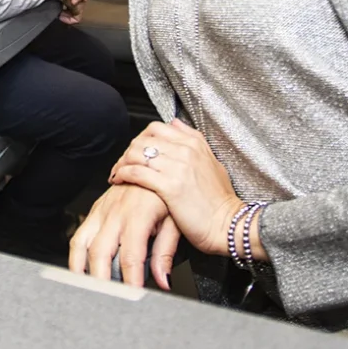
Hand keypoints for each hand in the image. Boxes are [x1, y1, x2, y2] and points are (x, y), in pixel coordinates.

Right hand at [69, 183, 180, 289]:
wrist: (153, 166)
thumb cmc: (165, 193)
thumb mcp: (174, 221)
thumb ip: (166, 253)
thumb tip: (164, 280)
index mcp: (138, 216)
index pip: (131, 257)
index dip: (130, 281)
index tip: (133, 297)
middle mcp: (115, 213)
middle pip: (101, 253)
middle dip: (101, 280)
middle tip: (107, 299)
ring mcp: (102, 211)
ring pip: (82, 244)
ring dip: (81, 269)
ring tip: (86, 289)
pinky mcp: (95, 210)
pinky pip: (78, 235)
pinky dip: (75, 256)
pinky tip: (79, 271)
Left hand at [110, 120, 252, 259]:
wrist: (229, 225)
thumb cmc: (220, 200)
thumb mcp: (212, 162)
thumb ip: (193, 140)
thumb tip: (175, 123)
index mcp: (194, 143)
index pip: (157, 128)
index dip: (140, 139)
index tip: (135, 152)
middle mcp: (185, 150)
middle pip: (143, 139)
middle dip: (128, 151)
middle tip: (122, 164)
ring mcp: (177, 167)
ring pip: (137, 153)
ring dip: (122, 163)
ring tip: (118, 174)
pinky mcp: (169, 187)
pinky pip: (137, 173)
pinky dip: (123, 174)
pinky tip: (119, 180)